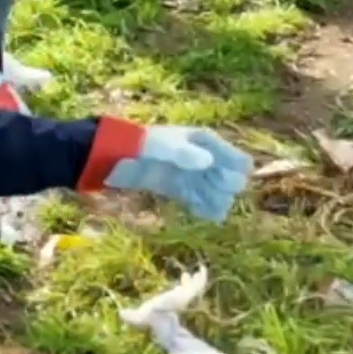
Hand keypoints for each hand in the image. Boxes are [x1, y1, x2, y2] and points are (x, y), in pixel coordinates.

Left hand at [78, 117, 250, 222]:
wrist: (113, 160)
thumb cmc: (139, 146)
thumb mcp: (161, 147)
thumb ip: (183, 153)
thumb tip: (209, 162)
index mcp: (205, 142)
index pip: (239, 161)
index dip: (234, 173)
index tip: (219, 179)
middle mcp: (204, 158)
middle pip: (232, 180)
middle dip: (224, 189)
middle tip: (204, 190)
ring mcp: (193, 175)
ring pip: (220, 194)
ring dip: (216, 201)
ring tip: (200, 204)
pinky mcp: (181, 190)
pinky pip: (204, 203)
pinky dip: (205, 209)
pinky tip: (198, 211)